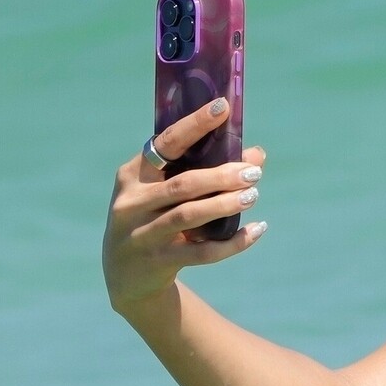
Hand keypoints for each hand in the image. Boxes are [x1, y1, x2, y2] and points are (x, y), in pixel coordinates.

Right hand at [103, 98, 267, 313]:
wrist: (127, 278)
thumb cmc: (155, 219)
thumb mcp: (169, 193)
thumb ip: (206, 171)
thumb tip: (257, 154)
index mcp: (132, 175)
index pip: (165, 144)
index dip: (195, 125)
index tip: (223, 106)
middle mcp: (132, 202)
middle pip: (182, 184)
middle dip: (222, 175)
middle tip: (254, 172)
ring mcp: (141, 235)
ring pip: (188, 216)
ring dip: (226, 204)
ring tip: (254, 194)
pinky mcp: (157, 262)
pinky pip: (201, 253)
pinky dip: (232, 242)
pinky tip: (257, 229)